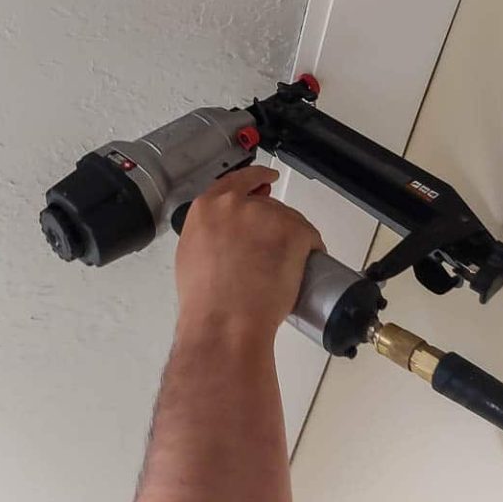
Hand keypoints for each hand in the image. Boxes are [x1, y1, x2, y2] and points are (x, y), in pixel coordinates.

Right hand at [175, 166, 323, 342]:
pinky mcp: (293, 231)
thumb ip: (210, 232)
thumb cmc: (204, 300)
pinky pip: (310, 238)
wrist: (225, 323)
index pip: (236, 181)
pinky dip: (310, 252)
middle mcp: (237, 204)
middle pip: (265, 206)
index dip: (255, 179)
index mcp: (208, 207)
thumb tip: (227, 236)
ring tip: (280, 272)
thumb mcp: (193, 254)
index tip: (267, 179)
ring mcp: (267, 216)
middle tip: (271, 254)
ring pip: (289, 221)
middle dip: (271, 226)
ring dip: (290, 241)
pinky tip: (301, 269)